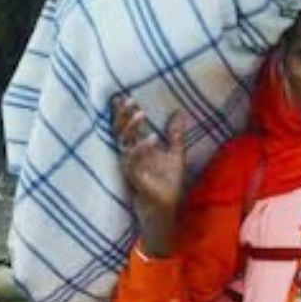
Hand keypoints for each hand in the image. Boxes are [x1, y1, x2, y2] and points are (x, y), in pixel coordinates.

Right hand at [111, 95, 187, 255]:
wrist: (167, 206)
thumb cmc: (167, 181)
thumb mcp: (175, 153)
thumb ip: (175, 134)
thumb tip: (179, 112)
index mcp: (137, 147)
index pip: (128, 126)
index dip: (124, 111)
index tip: (124, 95)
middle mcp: (130, 154)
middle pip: (120, 131)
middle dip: (122, 115)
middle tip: (128, 99)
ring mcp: (130, 165)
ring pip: (123, 142)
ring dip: (131, 127)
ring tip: (141, 112)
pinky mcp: (134, 176)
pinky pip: (133, 159)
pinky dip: (142, 147)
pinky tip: (152, 137)